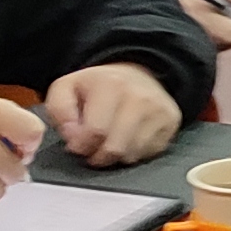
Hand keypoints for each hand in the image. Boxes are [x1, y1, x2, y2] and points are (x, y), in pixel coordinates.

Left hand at [45, 61, 181, 167]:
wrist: (137, 74)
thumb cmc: (99, 86)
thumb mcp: (67, 88)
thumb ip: (59, 110)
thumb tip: (72, 136)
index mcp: (111, 84)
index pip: (95, 132)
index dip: (80, 146)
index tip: (76, 144)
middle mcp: (140, 97)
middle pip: (115, 148)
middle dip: (97, 156)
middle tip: (92, 148)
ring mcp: (159, 110)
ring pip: (131, 155)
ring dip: (115, 156)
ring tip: (109, 142)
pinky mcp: (171, 122)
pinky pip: (148, 154)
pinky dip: (134, 153)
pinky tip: (128, 139)